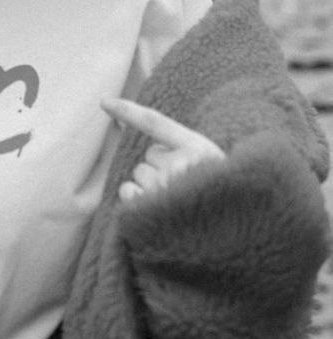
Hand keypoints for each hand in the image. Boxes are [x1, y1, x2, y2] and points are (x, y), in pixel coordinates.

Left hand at [101, 97, 224, 204]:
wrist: (233, 236)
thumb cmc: (219, 196)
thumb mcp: (210, 164)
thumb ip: (182, 147)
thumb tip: (136, 135)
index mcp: (199, 148)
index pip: (155, 123)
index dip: (128, 111)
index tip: (104, 102)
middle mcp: (182, 164)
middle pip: (149, 156)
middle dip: (161, 169)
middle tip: (182, 188)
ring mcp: (165, 186)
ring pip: (139, 173)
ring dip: (150, 185)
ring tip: (174, 201)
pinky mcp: (150, 207)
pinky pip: (127, 190)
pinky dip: (135, 198)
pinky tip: (157, 211)